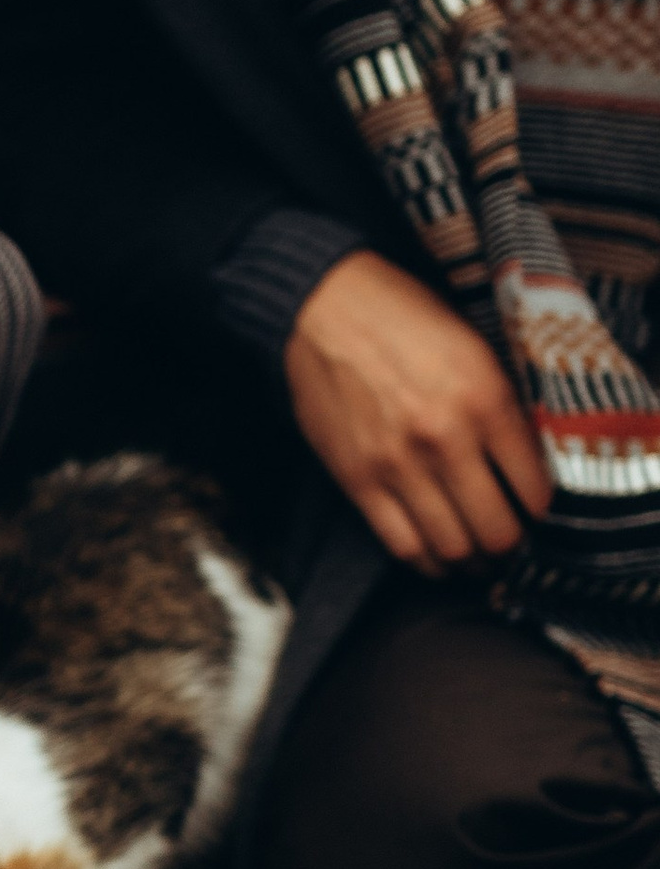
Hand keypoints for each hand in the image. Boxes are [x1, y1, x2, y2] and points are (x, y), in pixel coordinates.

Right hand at [283, 248, 550, 574]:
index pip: (534, 488)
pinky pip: (401, 544)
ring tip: (477, 556)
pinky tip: (438, 557)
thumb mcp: (475, 347)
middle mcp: (445, 438)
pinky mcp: (357, 480)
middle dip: (511, 547)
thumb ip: (502, 406)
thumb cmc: (403, 318)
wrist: (324, 305)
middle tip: (512, 543)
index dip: (542, 512)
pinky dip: (427, 562)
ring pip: (451, 547)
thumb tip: (524, 463)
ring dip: (471, 562)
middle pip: (496, 530)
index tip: (537, 513)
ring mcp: (397, 465)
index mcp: (485, 399)